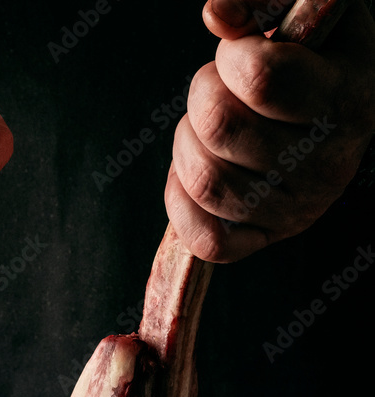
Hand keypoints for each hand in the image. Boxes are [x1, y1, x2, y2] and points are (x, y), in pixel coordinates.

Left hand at [165, 0, 374, 261]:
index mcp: (346, 98)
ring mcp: (297, 212)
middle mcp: (329, 164)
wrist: (337, 108)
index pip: (259, 78)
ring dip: (187, 145)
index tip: (241, 55)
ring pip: (205, 182)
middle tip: (220, 91)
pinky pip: (205, 240)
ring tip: (209, 130)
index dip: (232, 57)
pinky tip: (197, 172)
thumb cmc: (315, 50)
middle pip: (219, 126)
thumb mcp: (305, 5)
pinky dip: (182, 202)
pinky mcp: (263, 241)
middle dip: (202, 96)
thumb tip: (216, 14)